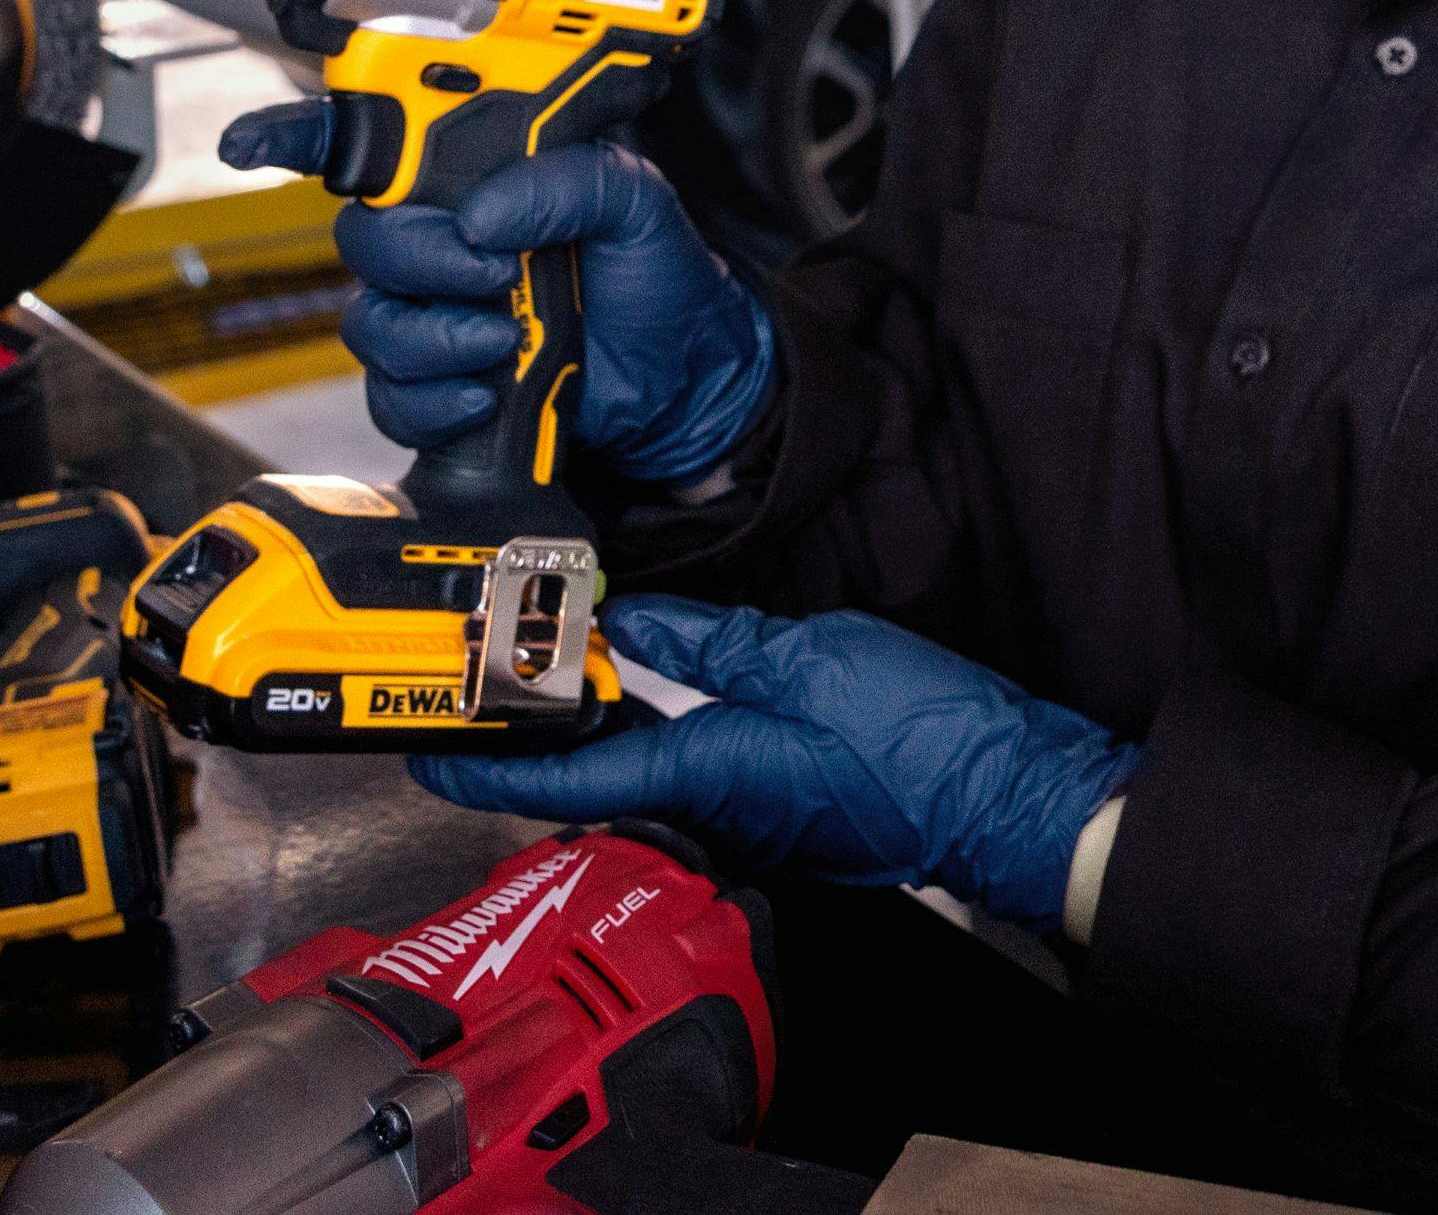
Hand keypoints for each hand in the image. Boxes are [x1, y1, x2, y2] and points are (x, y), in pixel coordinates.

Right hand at [231, 123, 774, 481]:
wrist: (684, 379)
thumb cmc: (655, 277)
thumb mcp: (635, 201)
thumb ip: (568, 180)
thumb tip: (482, 216)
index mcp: (473, 176)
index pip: (370, 141)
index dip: (295, 134)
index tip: (251, 143)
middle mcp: (439, 238)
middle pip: (362, 238)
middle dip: (418, 256)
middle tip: (492, 268)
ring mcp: (434, 313)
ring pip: (369, 321)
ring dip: (433, 333)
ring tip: (501, 334)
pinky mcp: (439, 384)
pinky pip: (390, 395)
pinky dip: (434, 397)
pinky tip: (487, 390)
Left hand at [415, 598, 1137, 935]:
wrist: (1009, 798)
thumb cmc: (923, 740)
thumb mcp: (809, 658)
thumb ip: (716, 641)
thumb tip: (638, 626)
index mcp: (709, 772)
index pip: (570, 775)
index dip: (489, 767)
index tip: (428, 753)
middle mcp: (717, 806)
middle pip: (598, 773)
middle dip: (535, 731)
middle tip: (480, 678)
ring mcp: (752, 811)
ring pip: (646, 765)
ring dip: (594, 722)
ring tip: (545, 666)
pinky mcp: (785, 800)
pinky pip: (696, 761)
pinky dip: (654, 721)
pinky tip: (644, 677)